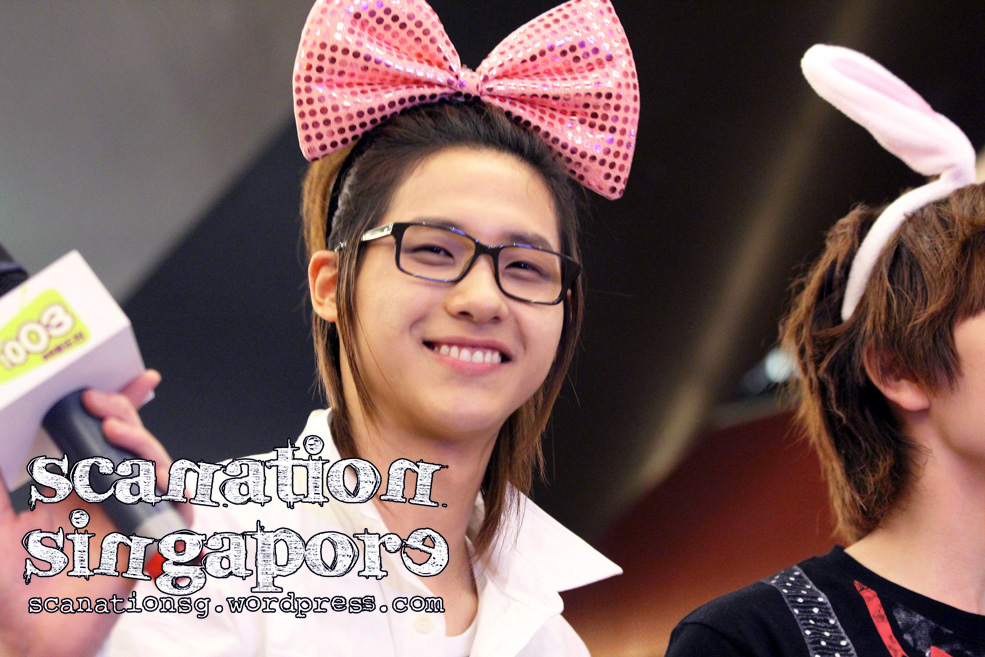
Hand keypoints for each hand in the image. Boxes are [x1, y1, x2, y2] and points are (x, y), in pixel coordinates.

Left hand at [0, 370, 186, 656]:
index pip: (106, 434)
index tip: (140, 378)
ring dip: (147, 447)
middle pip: (136, 443)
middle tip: (104, 411)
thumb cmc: (8, 587)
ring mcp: (131, 518)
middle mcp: (107, 497)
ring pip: (160, 469)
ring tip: (119, 439)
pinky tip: (153, 483)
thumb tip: (2, 425)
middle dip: (129, 417)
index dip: (126, 403)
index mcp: (75, 484)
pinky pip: (177, 513)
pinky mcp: (148, 544)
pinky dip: (174, 493)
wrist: (28, 639)